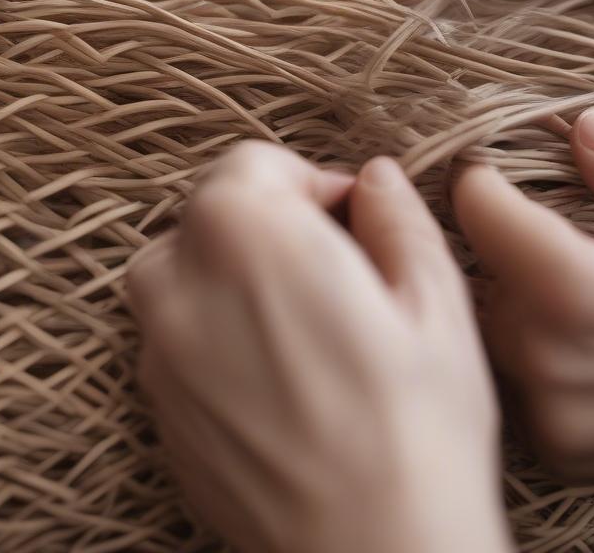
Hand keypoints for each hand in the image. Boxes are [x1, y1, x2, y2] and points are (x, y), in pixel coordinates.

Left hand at [128, 142, 512, 552]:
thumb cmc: (418, 429)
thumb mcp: (436, 303)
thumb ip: (396, 219)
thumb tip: (374, 179)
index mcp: (250, 238)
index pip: (248, 163)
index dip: (307, 180)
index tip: (348, 215)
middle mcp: (182, 288)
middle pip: (207, 214)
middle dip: (265, 221)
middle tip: (328, 265)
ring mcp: (159, 357)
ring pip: (176, 275)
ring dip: (226, 271)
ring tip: (293, 314)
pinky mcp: (158, 415)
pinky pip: (171, 341)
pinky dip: (209, 332)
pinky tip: (274, 372)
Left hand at [454, 108, 593, 505]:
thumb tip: (584, 123)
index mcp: (578, 288)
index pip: (478, 210)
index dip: (478, 179)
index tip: (487, 166)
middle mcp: (547, 357)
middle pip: (472, 271)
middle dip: (487, 239)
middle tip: (511, 216)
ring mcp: (547, 414)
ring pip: (483, 329)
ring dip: (497, 296)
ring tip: (535, 274)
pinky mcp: (556, 452)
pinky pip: (507, 381)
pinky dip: (517, 350)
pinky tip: (555, 333)